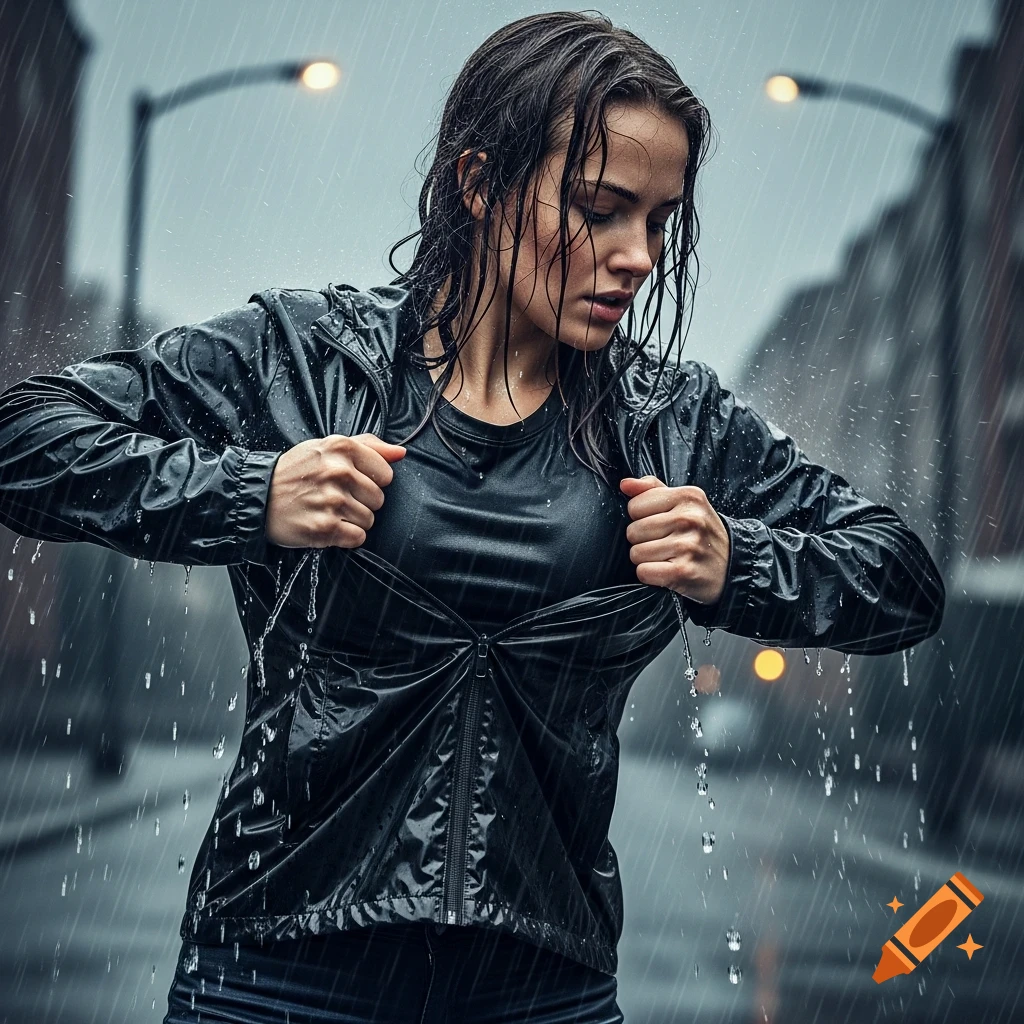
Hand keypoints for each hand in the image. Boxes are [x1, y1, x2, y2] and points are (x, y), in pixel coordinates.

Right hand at [265, 433, 405, 548]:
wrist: (258, 496)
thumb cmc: (295, 471)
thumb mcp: (327, 447)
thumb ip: (368, 446)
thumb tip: (400, 453)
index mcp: (342, 448)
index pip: (386, 474)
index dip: (372, 481)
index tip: (352, 482)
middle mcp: (338, 472)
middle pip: (379, 499)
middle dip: (361, 502)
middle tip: (335, 498)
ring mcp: (331, 501)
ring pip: (369, 520)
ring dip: (352, 521)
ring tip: (328, 511)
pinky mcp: (324, 528)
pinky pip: (357, 538)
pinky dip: (345, 537)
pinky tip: (327, 525)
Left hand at [619, 476, 729, 604]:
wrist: (732, 566)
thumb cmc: (702, 533)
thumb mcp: (685, 503)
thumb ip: (653, 489)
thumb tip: (625, 484)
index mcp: (688, 497)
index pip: (635, 506)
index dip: (641, 518)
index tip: (661, 524)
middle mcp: (689, 519)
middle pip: (633, 531)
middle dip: (643, 540)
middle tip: (665, 543)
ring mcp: (687, 546)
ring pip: (636, 553)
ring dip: (647, 559)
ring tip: (668, 557)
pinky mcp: (683, 572)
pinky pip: (643, 572)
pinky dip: (651, 575)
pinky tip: (668, 570)